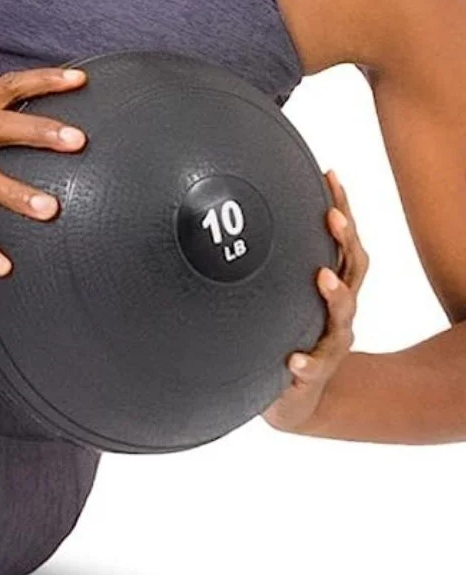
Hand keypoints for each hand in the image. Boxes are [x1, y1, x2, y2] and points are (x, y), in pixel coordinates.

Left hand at [262, 169, 369, 431]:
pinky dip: (306, 362)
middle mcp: (338, 312)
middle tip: (331, 216)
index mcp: (330, 288)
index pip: (343, 241)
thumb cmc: (284, 335)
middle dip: (345, 240)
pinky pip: (313, 369)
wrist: (297, 398)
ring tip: (321, 277)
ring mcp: (330, 343)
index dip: (342, 207)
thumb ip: (264, 266)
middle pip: (353, 270)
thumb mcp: (278, 297)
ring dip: (335, 295)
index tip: (329, 176)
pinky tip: (294, 358)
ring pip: (342, 317)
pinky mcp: (313, 375)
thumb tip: (222, 212)